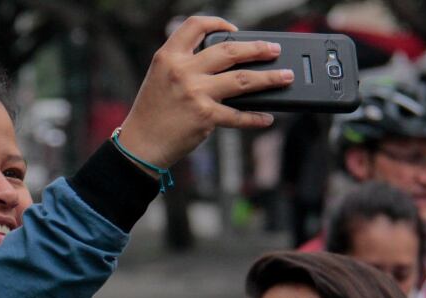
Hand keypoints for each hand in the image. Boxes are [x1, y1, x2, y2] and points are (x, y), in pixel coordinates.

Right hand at [116, 16, 292, 173]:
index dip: (218, 23)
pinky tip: (266, 118)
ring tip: (285, 76)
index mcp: (168, 57)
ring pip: (243, 79)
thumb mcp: (159, 78)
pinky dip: (255, 118)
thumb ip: (183, 64)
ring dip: (269, 77)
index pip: (196, 26)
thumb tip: (221, 60)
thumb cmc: (151, 114)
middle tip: (274, 50)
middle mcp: (182, 71)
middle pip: (229, 50)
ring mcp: (195, 93)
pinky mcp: (205, 116)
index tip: (235, 30)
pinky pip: (238, 115)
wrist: (140, 145)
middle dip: (257, 49)